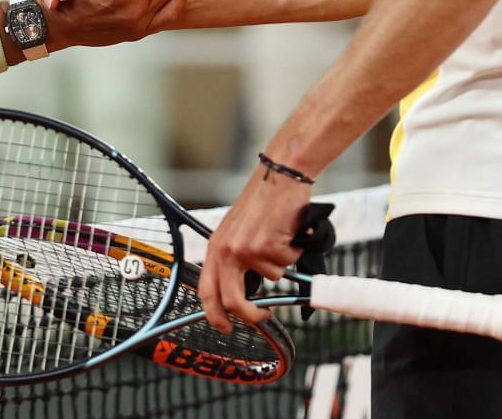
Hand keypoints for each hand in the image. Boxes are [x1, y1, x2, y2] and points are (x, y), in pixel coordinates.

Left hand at [198, 164, 309, 333]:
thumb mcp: (237, 230)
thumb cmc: (263, 201)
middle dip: (251, 315)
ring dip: (282, 263)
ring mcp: (247, 249)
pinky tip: (288, 232)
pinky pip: (288, 263)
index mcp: (216, 247)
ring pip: (272, 277)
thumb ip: (234, 259)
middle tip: (264, 315)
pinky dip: (294, 252)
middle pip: (233, 300)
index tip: (225, 327)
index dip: (215, 315)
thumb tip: (242, 294)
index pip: (207, 291)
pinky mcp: (268, 245)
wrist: (280, 176)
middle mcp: (227, 250)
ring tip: (280, 238)